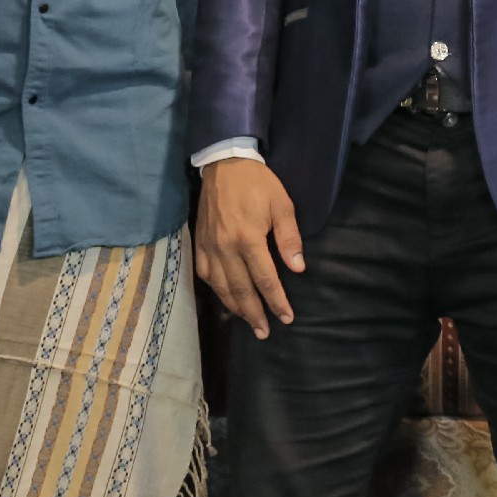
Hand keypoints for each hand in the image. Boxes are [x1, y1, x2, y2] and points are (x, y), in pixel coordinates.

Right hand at [196, 158, 303, 338]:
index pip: (265, 279)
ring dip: (236, 308)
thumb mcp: (282, 205)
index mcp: (248, 239)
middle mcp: (225, 248)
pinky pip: (207, 275)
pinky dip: (218, 291)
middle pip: (241, 290)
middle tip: (265, 332)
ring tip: (249, 322)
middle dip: (255, 314)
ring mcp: (209, 247)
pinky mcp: (199, 244)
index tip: (286, 317)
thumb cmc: (258, 184)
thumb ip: (289, 238)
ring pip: (222, 287)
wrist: (224, 164)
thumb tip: (297, 268)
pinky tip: (227, 299)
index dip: (276, 301)